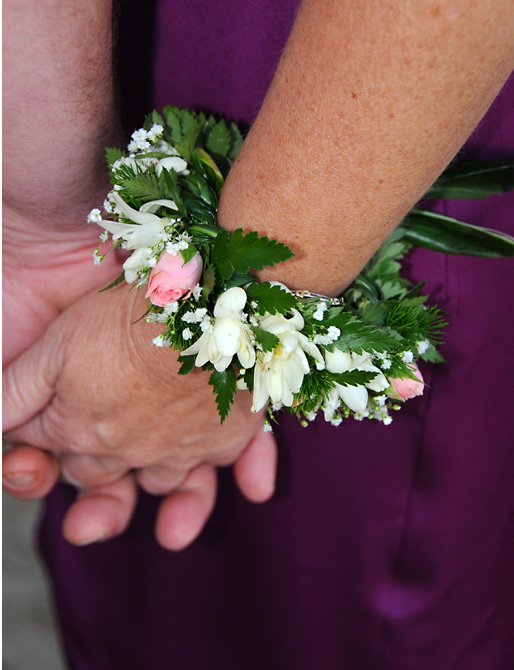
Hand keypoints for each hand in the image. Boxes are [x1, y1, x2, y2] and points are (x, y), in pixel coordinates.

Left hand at [3, 283, 276, 548]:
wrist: (190, 303)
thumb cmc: (116, 321)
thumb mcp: (49, 352)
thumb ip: (12, 395)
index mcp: (83, 433)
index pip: (57, 458)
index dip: (42, 455)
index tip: (36, 453)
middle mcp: (135, 451)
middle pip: (110, 480)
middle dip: (96, 494)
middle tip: (89, 514)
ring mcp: (186, 444)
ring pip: (170, 485)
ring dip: (174, 508)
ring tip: (172, 534)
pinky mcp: (231, 428)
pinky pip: (248, 456)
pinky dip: (254, 471)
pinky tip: (257, 488)